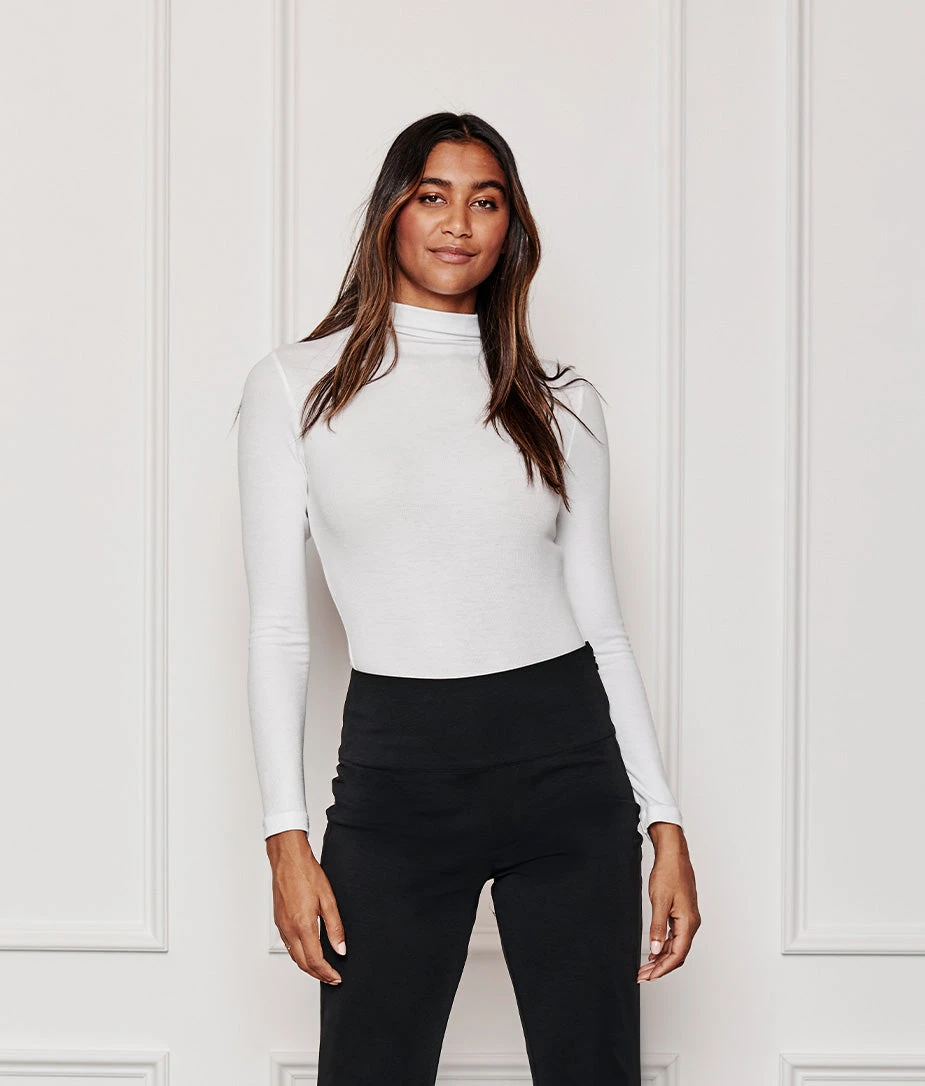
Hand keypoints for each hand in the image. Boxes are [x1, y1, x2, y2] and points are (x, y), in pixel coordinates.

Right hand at [265, 829, 346, 984]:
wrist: (288, 859)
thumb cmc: (307, 874)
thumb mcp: (328, 900)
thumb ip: (335, 927)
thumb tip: (340, 949)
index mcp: (303, 925)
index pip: (315, 960)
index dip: (327, 973)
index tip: (336, 977)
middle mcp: (289, 929)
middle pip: (302, 963)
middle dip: (317, 974)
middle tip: (331, 978)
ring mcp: (282, 926)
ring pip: (294, 956)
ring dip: (308, 966)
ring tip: (322, 968)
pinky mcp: (279, 921)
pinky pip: (288, 945)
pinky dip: (299, 955)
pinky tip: (307, 951)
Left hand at [637, 822, 699, 982]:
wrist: (673, 854)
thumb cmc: (669, 873)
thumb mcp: (659, 901)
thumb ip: (657, 927)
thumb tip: (654, 949)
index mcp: (688, 922)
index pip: (678, 954)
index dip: (663, 968)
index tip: (649, 976)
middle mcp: (691, 923)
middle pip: (678, 953)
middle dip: (661, 967)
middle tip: (643, 975)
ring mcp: (687, 919)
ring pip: (676, 946)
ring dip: (661, 957)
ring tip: (645, 967)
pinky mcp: (682, 913)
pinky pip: (674, 936)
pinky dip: (663, 945)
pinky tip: (653, 950)